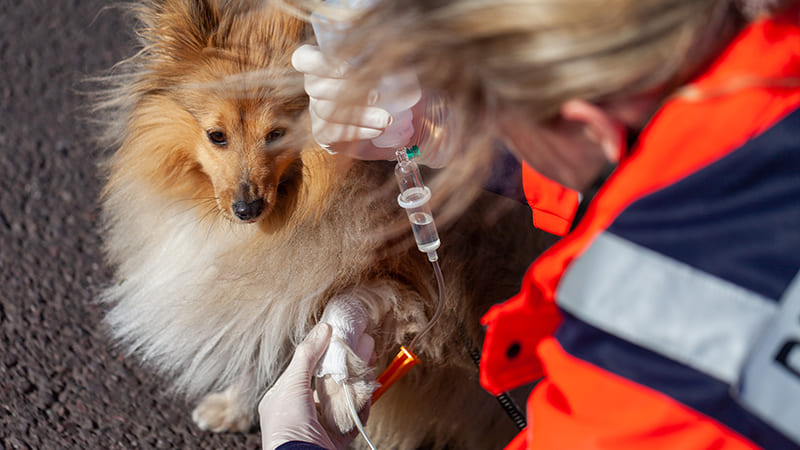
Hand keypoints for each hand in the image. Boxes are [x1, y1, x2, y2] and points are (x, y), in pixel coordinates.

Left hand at [259, 323, 362, 449]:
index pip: (307, 370)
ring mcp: (320, 426)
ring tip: (371, 370)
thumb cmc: (287, 425)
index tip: (343, 340)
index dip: (326, 354)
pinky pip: (353, 419)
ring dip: (358, 386)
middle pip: (329, 384)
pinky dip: (362, 407)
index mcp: (283, 398)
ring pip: (344, 400)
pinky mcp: (337, 439)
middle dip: (348, 369)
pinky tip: (369, 394)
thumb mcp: (292, 384)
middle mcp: (301, 412)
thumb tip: (324, 327)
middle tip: (365, 352)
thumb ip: (308, 355)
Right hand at [291, 44, 419, 160]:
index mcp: (320, 62)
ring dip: (360, 116)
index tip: (345, 70)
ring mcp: (315, 110)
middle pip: (314, 87)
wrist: (381, 118)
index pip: (304, 59)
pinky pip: (333, 133)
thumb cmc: (382, 80)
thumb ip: (383, 55)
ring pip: (327, 112)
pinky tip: (379, 130)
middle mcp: (313, 86)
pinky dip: (359, 131)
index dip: (318, 63)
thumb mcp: (382, 63)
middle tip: (376, 96)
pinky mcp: (323, 134)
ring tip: (387, 118)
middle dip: (345, 92)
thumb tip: (399, 51)